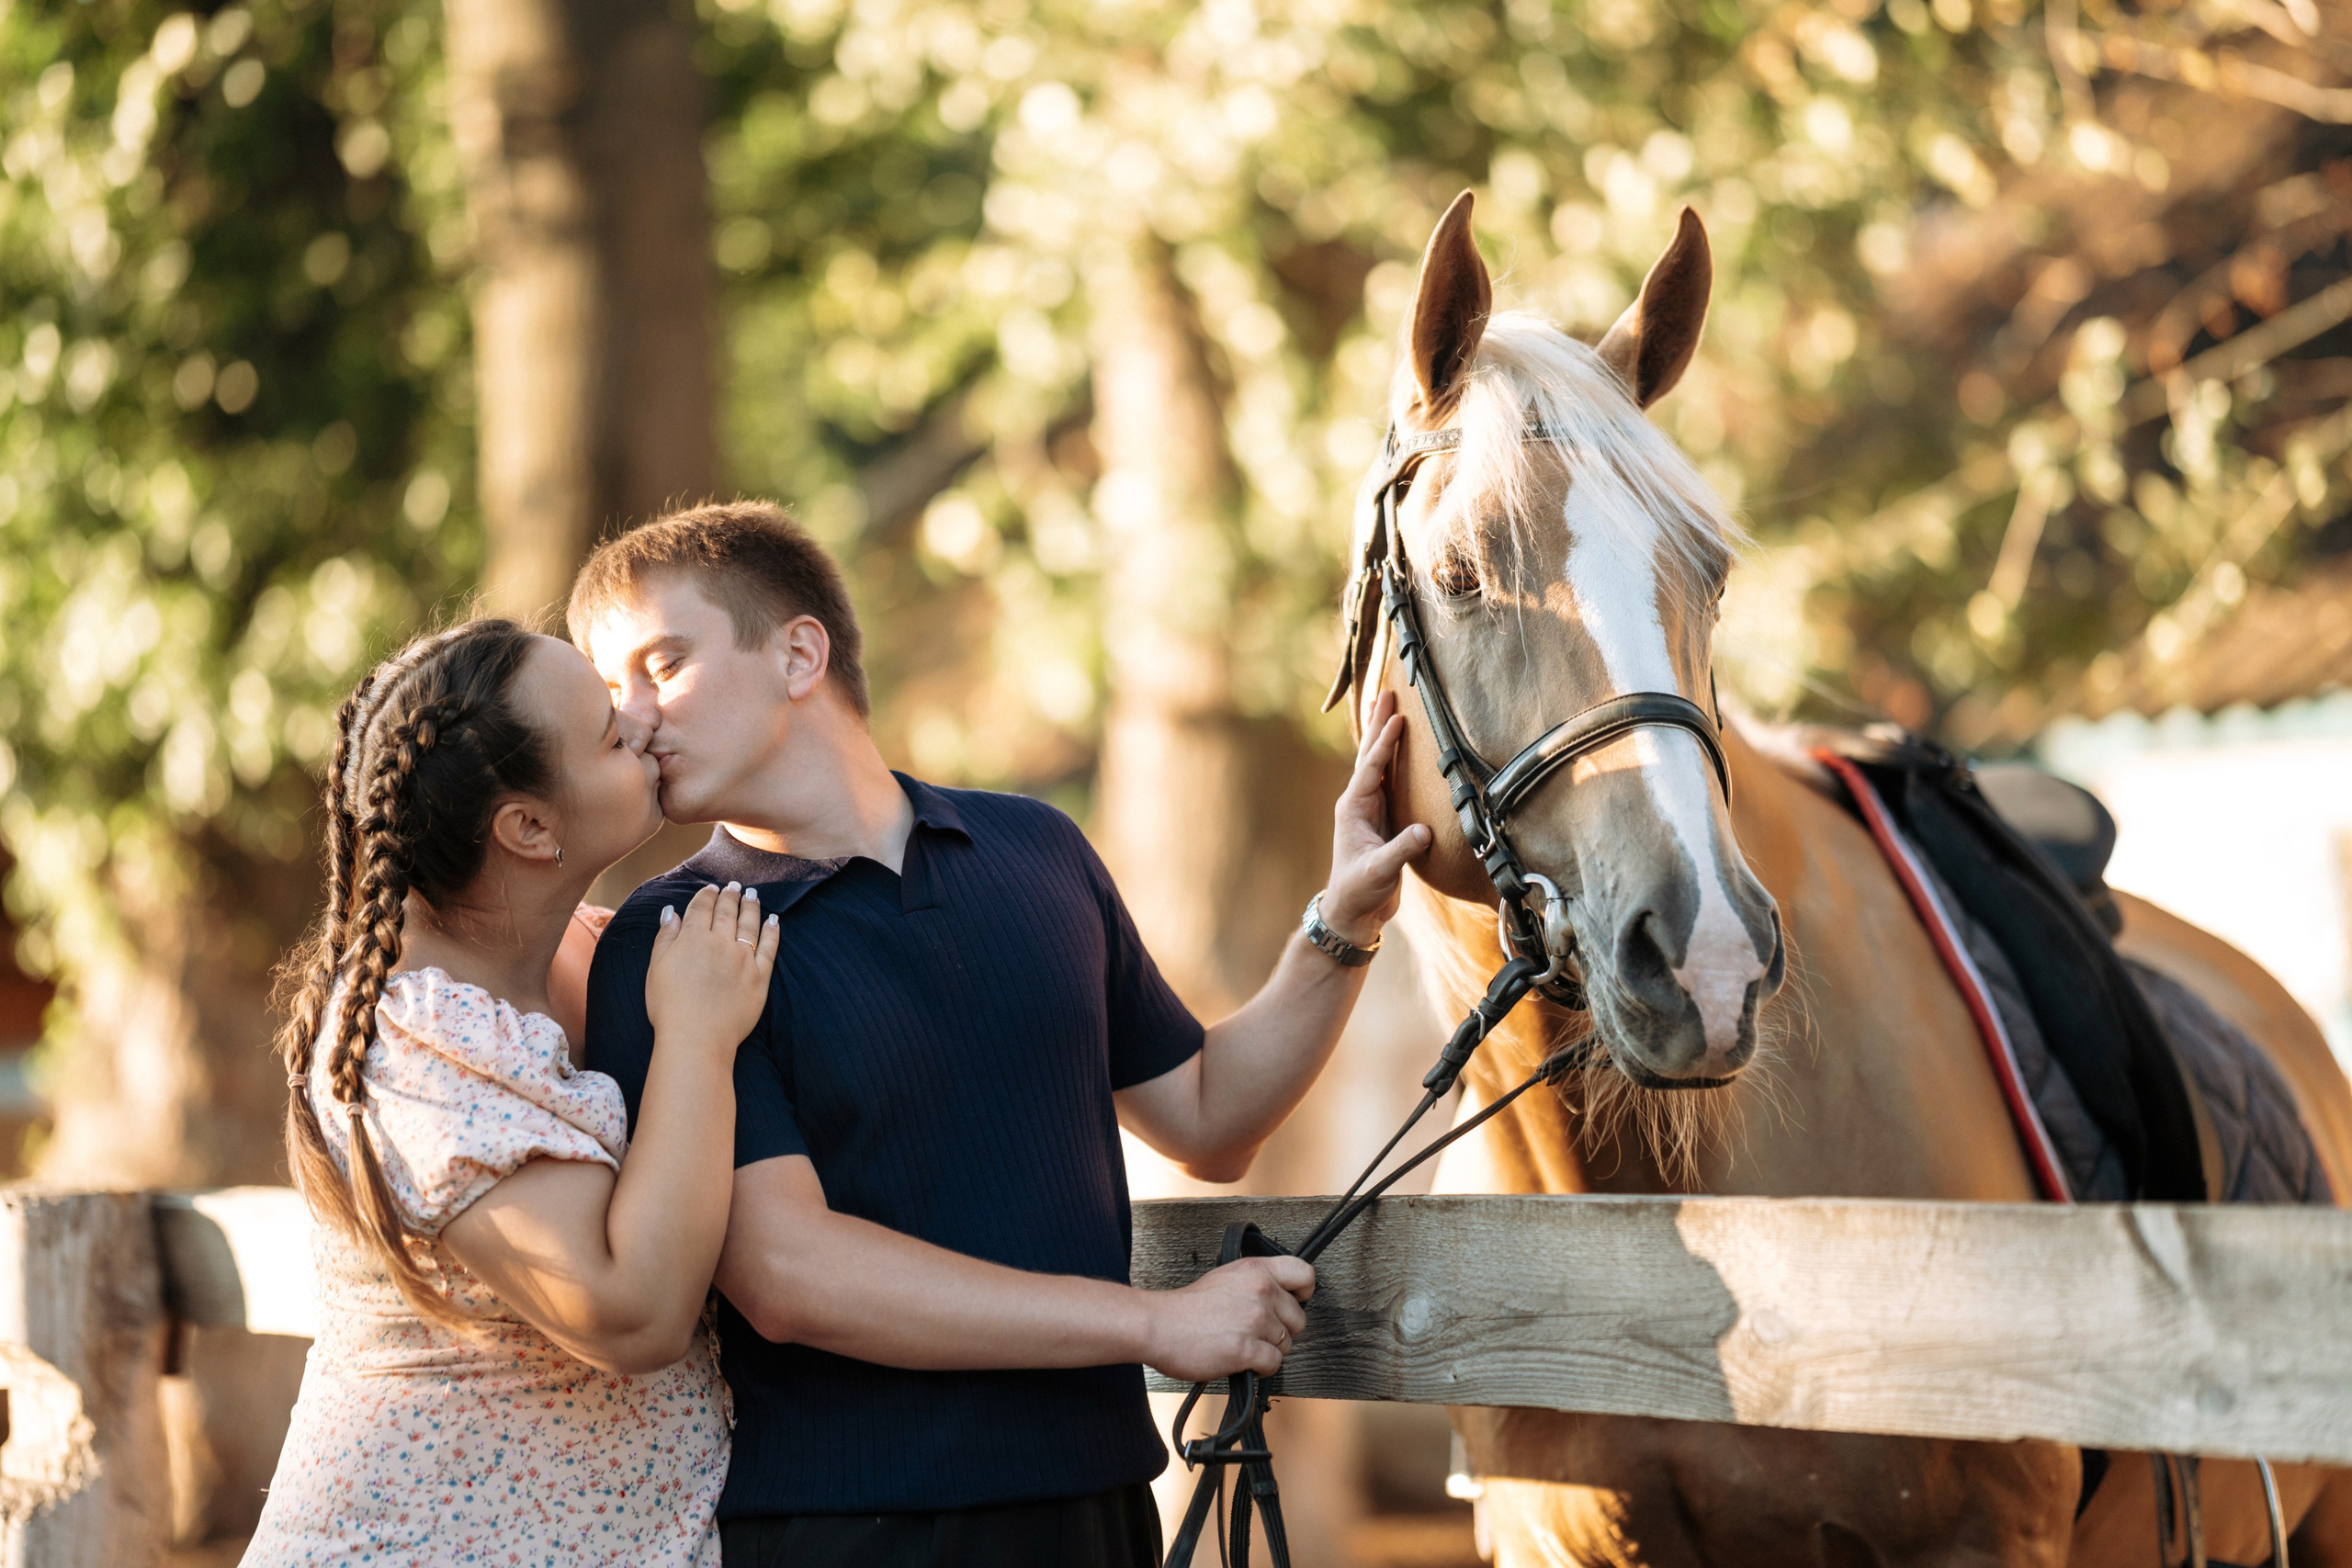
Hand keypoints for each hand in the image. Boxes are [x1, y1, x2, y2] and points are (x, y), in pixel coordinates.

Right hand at [645, 882, 778, 1056]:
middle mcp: (721, 944)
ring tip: (752, 895)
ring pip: (750, 924)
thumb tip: (671, 912)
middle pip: (727, 912)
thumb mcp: (656, 969)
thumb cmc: (669, 1007)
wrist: (696, 1039)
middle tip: (735, 886)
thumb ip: (665, 938)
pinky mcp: (759, 978)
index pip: (702, 908)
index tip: (712, 888)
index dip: (707, 895)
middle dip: (731, 896)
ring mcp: (743, 960)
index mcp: (693, 939)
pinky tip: (774, 920)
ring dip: (751, 906)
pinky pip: (769, 948)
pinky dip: (772, 931)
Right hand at [1141, 1255, 1315, 1381]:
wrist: (1159, 1325)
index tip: (1295, 1301)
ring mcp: (1255, 1320)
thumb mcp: (1225, 1277)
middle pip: (1299, 1319)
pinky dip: (1260, 1368)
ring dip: (1268, 1350)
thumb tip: (1279, 1298)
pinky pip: (1274, 1364)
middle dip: (1282, 1331)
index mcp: (1256, 1270)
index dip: (1304, 1292)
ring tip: (1243, 1345)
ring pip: (1287, 1344)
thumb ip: (1255, 1283)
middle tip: (1257, 1332)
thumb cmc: (1186, 1307)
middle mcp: (1261, 1291)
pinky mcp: (1247, 1349)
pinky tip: (1242, 1360)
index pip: (1304, 1274)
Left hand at [1318, 690, 1432, 946]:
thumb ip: (1401, 850)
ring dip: (1383, 736)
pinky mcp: (1382, 819)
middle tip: (1387, 692)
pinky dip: (1394, 759)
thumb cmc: (1359, 891)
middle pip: (1370, 755)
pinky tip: (1400, 748)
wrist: (1352, 912)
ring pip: (1378, 764)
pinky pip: (1388, 780)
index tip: (1398, 718)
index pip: (1371, 768)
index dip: (1384, 743)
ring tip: (1390, 708)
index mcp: (1353, 809)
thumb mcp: (1380, 871)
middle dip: (1378, 724)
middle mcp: (1359, 803)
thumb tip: (1424, 831)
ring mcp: (1370, 810)